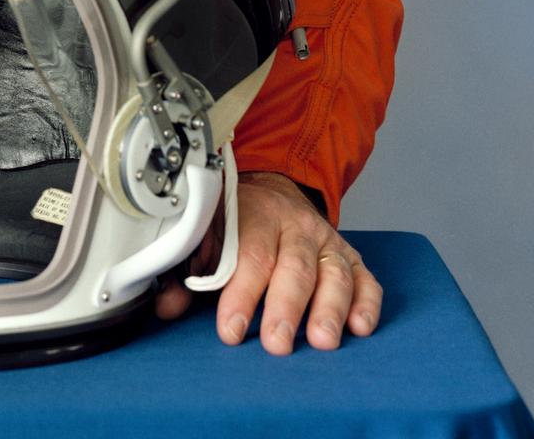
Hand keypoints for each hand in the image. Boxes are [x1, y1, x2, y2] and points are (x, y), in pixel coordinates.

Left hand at [154, 169, 381, 353]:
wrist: (271, 189)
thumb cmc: (234, 222)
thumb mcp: (206, 235)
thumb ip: (186, 272)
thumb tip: (166, 306)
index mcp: (255, 214)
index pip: (249, 255)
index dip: (240, 294)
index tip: (230, 330)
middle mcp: (295, 225)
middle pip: (294, 266)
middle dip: (285, 307)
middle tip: (278, 343)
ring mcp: (326, 240)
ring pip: (333, 273)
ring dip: (330, 308)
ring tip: (322, 341)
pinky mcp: (350, 256)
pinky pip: (366, 277)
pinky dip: (367, 302)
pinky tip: (360, 327)